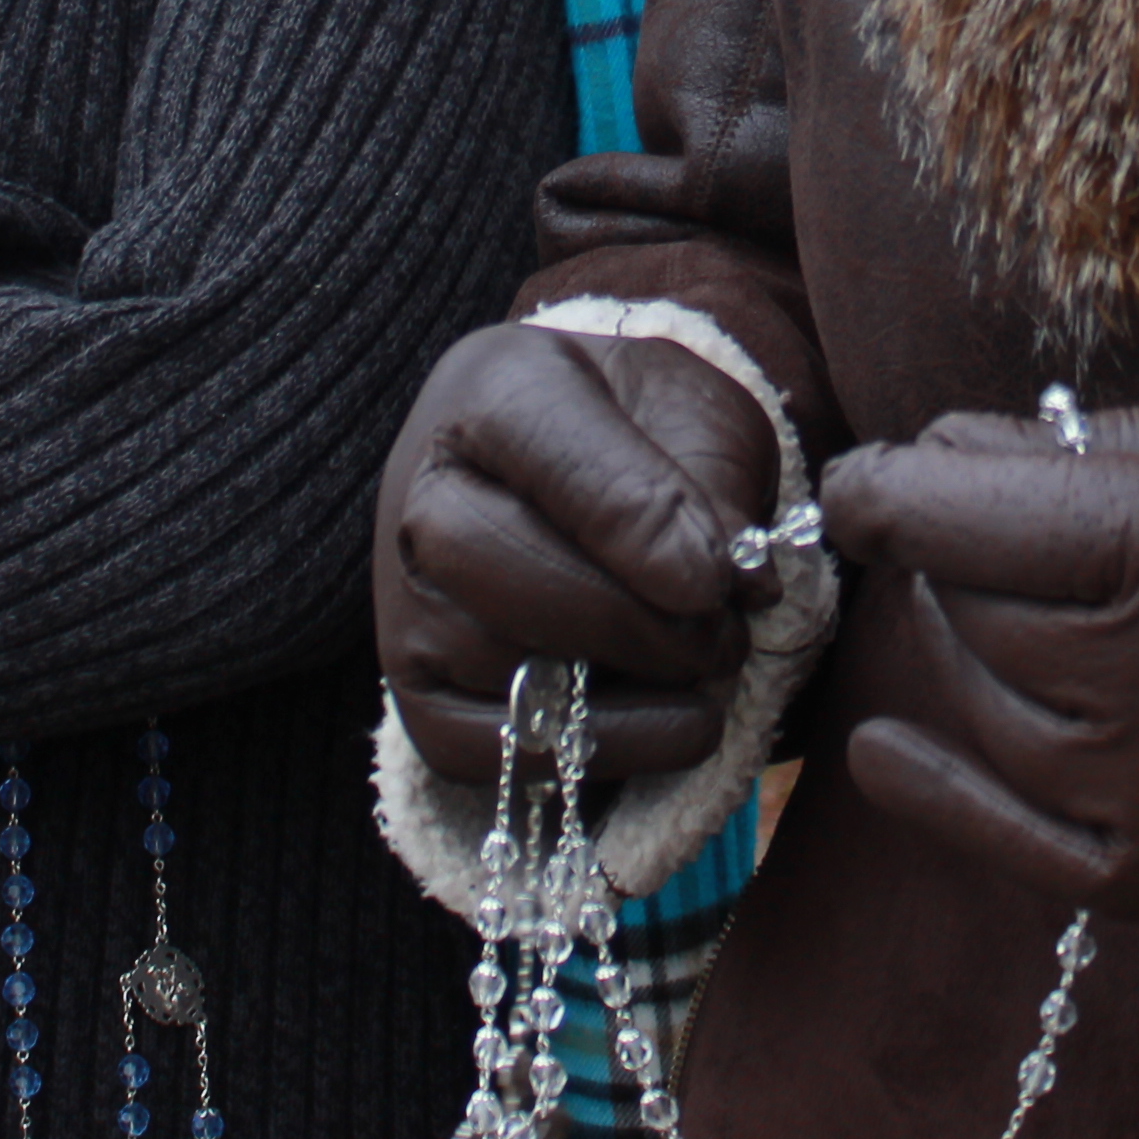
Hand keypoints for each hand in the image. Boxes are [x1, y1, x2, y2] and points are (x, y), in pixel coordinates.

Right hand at [378, 322, 781, 784]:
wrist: (586, 475)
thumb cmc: (648, 439)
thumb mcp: (699, 416)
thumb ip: (712, 480)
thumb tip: (734, 586)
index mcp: (496, 388)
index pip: (547, 443)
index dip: (633, 518)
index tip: (712, 579)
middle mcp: (421, 492)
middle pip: (495, 562)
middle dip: (633, 621)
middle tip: (722, 635)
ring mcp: (405, 602)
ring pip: (500, 662)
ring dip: (628, 686)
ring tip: (700, 663)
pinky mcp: (418, 697)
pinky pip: (490, 751)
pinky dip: (592, 751)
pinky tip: (663, 722)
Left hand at [818, 398, 1138, 921]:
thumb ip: (1096, 447)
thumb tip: (947, 448)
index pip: (952, 514)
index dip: (888, 486)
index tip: (865, 474)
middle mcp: (1138, 683)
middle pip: (964, 603)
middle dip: (960, 551)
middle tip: (1002, 514)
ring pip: (981, 698)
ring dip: (976, 642)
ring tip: (1032, 597)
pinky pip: (1003, 834)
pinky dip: (934, 788)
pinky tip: (882, 747)